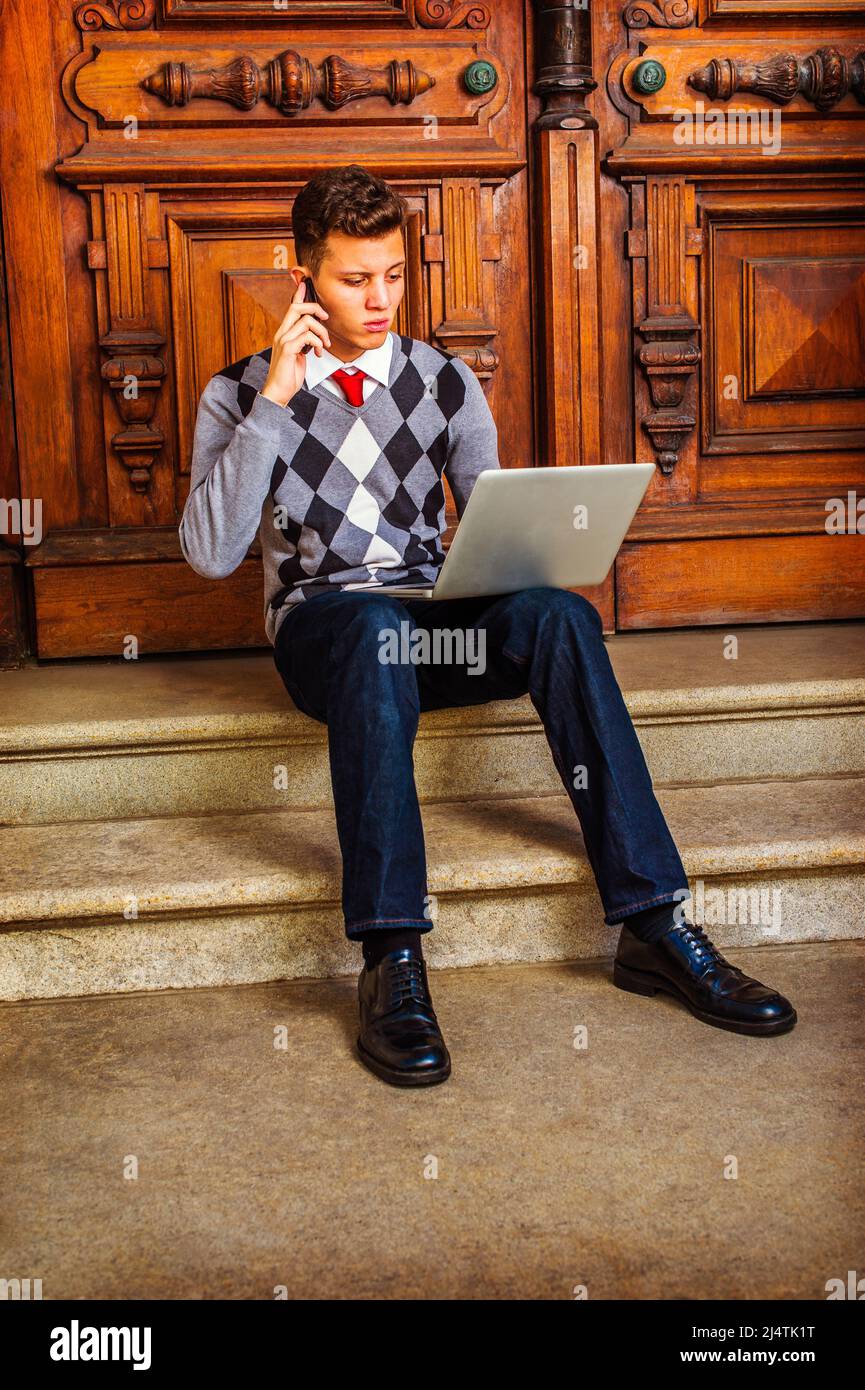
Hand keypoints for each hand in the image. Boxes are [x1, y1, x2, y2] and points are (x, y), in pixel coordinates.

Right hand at [260, 280, 330, 406]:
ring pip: (306, 321)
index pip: (291, 308)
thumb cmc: (289, 375)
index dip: (299, 295)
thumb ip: (304, 342)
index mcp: (284, 333)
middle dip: (315, 308)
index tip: (305, 284)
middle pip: (297, 308)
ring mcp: (283, 341)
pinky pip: (307, 337)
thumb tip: (315, 335)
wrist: (278, 392)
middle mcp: (282, 333)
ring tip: (325, 346)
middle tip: (325, 319)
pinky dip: (318, 344)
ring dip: (322, 333)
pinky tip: (319, 354)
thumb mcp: (299, 354)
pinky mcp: (287, 350)